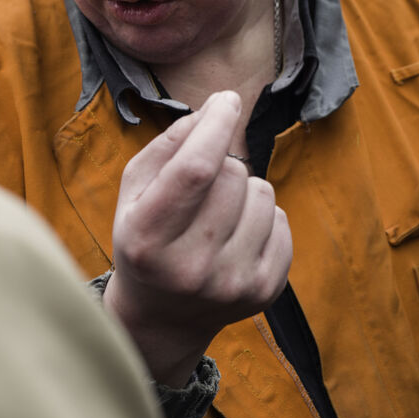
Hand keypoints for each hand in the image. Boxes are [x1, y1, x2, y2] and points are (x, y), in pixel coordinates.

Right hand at [104, 91, 291, 385]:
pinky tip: (237, 237)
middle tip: (202, 188)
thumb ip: (170, 144)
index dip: (216, 125)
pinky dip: (263, 217)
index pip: (196, 168)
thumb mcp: (136, 190)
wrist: (161, 318)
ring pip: (263, 193)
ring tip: (218, 215)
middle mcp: (190, 268)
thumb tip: (217, 108)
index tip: (227, 100)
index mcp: (147, 239)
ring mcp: (232, 284)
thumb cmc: (146, 237)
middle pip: (232, 175)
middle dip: (222, 163)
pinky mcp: (265, 291)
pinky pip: (282, 219)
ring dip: (244, 190)